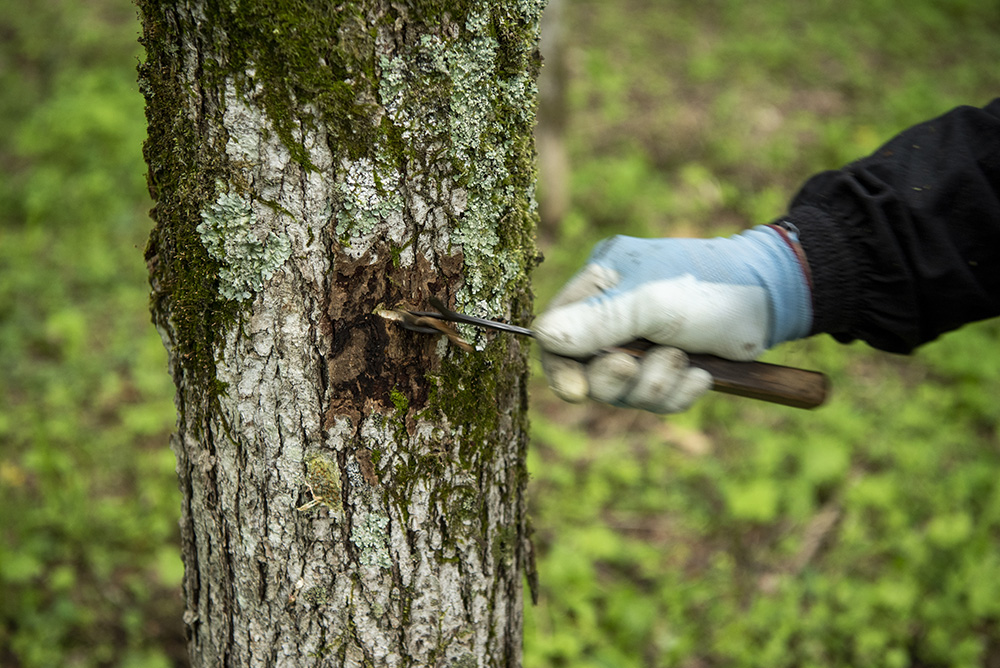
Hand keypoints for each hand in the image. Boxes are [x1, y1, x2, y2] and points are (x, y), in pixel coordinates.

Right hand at [533, 225, 812, 412]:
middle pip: (586, 369)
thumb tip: (540, 336)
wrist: (774, 297)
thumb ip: (596, 322)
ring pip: (623, 389)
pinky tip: (702, 375)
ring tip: (686, 364)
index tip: (578, 393)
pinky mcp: (669, 363)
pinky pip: (656, 397)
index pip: (556, 330)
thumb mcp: (650, 303)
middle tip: (644, 365)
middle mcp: (614, 312)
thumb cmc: (709, 285)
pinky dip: (678, 393)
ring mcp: (642, 340)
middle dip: (619, 378)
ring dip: (655, 385)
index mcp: (600, 282)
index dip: (562, 366)